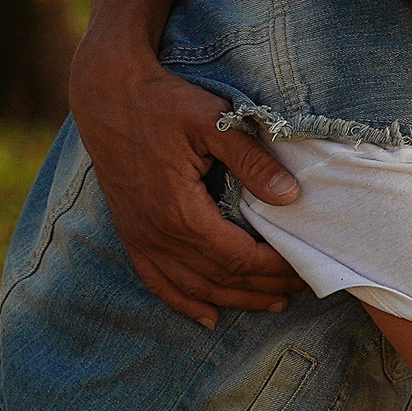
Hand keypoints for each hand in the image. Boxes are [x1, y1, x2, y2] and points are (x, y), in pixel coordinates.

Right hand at [67, 18, 303, 326]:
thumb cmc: (165, 103)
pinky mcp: (130, 232)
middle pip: (217, 278)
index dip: (273, 268)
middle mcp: (155, 233)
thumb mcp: (214, 123)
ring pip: (190, 286)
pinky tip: (207, 315)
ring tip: (271, 305)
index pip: (237, 256)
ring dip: (233, 300)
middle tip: (301, 288)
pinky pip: (156, 280)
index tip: (305, 268)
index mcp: (179, 210)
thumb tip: (291, 197)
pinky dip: (183, 301)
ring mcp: (139, 236)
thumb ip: (252, 162)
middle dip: (262, 288)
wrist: (107, 95)